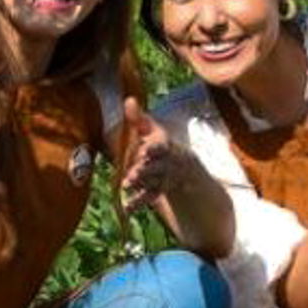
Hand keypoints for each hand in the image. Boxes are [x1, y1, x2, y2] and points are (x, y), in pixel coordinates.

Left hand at [118, 97, 177, 211]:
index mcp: (164, 144)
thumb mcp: (151, 129)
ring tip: (125, 186)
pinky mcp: (159, 190)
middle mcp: (166, 161)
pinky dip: (138, 203)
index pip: (160, 146)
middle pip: (156, 166)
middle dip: (143, 170)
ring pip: (153, 182)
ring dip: (140, 185)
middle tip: (130, 175)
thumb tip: (129, 100)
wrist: (182, 165)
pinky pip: (149, 197)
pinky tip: (126, 207)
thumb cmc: (158, 143)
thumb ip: (139, 118)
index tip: (144, 151)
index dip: (153, 148)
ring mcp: (164, 177)